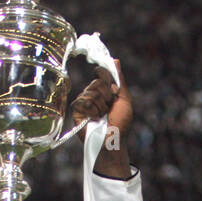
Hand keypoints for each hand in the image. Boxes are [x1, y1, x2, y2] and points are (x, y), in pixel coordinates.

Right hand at [72, 62, 131, 179]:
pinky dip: (92, 111)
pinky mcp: (76, 109)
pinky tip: (94, 119)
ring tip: (102, 117)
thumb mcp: (124, 100)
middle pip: (97, 82)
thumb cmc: (121, 124)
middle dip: (107, 96)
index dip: (108, 80)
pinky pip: (83, 100)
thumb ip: (120, 80)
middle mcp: (93, 94)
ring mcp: (84, 101)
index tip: (113, 92)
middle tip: (109, 109)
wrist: (112, 140)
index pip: (102, 73)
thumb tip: (116, 60)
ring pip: (91, 91)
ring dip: (101, 106)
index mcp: (104, 90)